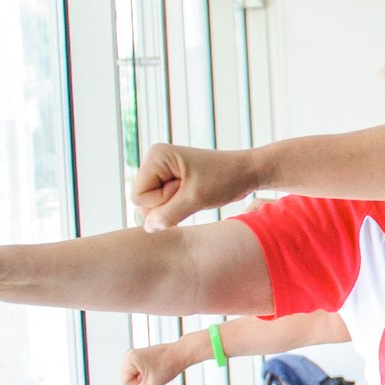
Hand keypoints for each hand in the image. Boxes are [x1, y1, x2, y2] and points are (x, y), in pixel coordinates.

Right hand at [122, 339, 197, 384]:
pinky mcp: (139, 354)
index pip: (125, 381)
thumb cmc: (167, 368)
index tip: (150, 375)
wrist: (180, 353)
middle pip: (127, 377)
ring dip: (142, 375)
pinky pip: (136, 370)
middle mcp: (129, 353)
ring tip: (154, 369)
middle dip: (139, 379)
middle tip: (153, 373)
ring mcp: (134, 352)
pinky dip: (144, 371)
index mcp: (130, 359)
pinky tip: (154, 367)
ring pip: (132, 374)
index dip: (138, 383)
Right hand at [130, 142, 261, 231]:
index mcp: (156, 156)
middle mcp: (154, 161)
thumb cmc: (225, 179)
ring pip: (152, 206)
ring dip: (173, 207)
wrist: (246, 172)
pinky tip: (193, 196)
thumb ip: (168, 215)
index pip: (138, 197)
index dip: (161, 202)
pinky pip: (163, 205)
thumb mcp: (195, 199)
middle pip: (142, 202)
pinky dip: (177, 207)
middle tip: (192, 192)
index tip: (185, 190)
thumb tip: (148, 228)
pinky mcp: (170, 181)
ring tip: (194, 193)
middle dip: (167, 205)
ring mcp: (162, 171)